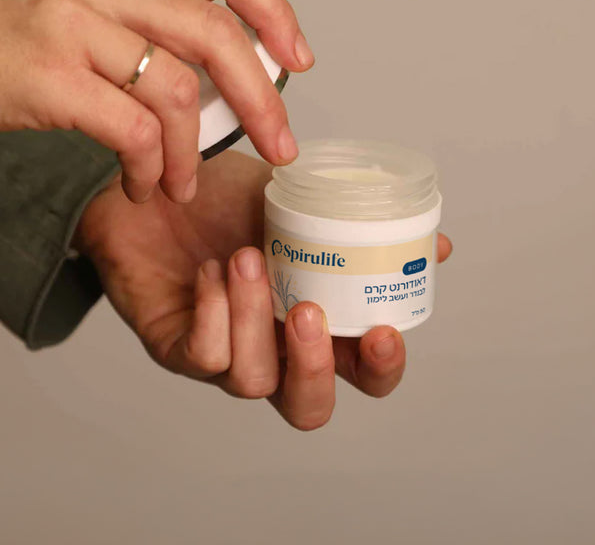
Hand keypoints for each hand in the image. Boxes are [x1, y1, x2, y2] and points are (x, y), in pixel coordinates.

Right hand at [0, 0, 312, 201]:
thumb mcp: (76, 2)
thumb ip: (144, 21)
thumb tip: (217, 72)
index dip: (273, 10)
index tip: (297, 59)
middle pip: (216, 32)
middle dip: (261, 98)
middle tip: (278, 144)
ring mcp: (71, 22)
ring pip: (176, 89)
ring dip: (191, 152)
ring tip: (180, 182)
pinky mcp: (48, 74)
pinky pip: (133, 130)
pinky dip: (150, 167)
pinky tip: (142, 184)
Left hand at [75, 151, 453, 429]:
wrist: (156, 186)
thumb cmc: (225, 198)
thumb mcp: (298, 202)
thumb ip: (359, 224)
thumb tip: (438, 245)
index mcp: (313, 319)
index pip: (360, 371)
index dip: (381, 368)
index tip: (384, 329)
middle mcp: (272, 348)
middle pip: (308, 407)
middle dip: (316, 371)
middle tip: (309, 314)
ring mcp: (224, 353)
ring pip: (252, 380)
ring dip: (255, 317)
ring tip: (247, 257)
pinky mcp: (176, 348)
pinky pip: (203, 356)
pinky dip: (213, 312)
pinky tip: (211, 270)